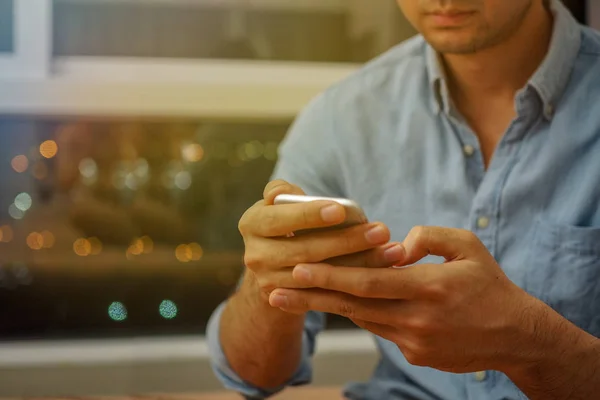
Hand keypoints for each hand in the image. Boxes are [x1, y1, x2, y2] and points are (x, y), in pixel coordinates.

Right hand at [238, 180, 404, 300]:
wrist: (270, 265)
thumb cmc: (284, 222)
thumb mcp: (278, 204)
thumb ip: (282, 191)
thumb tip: (285, 193)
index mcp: (251, 223)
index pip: (280, 219)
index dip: (309, 215)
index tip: (340, 210)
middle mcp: (254, 255)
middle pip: (304, 250)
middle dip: (345, 241)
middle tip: (381, 231)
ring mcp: (269, 281)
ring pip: (318, 275)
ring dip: (358, 264)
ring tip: (391, 251)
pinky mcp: (286, 301)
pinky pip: (324, 293)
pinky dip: (352, 282)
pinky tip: (381, 272)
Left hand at [269, 226, 540, 372]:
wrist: (515, 335)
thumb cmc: (490, 285)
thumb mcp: (468, 247)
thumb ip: (430, 237)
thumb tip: (395, 245)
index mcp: (429, 288)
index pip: (369, 282)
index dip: (332, 276)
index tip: (300, 268)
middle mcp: (417, 318)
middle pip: (354, 306)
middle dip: (311, 297)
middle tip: (275, 290)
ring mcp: (414, 341)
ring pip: (361, 319)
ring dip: (327, 308)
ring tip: (292, 297)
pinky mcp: (414, 354)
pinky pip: (379, 329)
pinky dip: (359, 314)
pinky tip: (339, 302)